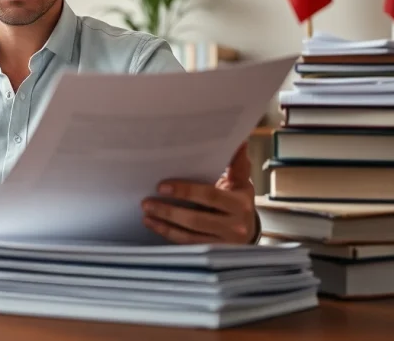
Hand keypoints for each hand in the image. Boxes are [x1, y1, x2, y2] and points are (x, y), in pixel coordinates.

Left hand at [141, 143, 257, 243]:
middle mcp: (235, 225)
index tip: (161, 186)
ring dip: (165, 224)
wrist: (248, 230)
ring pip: (190, 235)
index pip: (210, 196)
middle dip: (169, 210)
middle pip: (197, 219)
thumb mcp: (240, 181)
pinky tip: (153, 225)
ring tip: (146, 213)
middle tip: (146, 202)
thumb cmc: (237, 199)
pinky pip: (187, 245)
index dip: (185, 191)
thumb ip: (236, 162)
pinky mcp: (213, 253)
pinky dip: (168, 235)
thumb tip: (239, 140)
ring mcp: (224, 243)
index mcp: (240, 203)